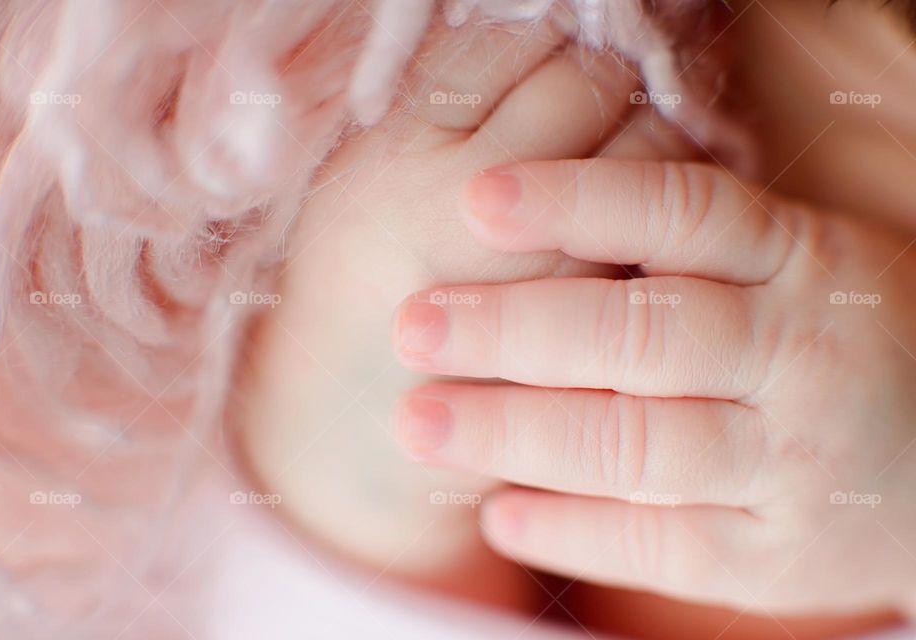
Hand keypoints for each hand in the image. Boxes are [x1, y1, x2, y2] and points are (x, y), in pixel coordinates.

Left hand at [392, 157, 915, 616]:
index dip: (576, 202)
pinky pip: (660, 542)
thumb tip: (533, 231)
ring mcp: (793, 465)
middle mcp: (801, 356)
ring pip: (637, 444)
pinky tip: (497, 512)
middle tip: (414, 325)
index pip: (682, 213)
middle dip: (514, 330)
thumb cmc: (833, 336)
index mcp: (801, 260)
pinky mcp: (776, 558)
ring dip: (515, 434)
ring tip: (421, 422)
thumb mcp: (795, 264)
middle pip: (640, 335)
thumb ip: (692, 250)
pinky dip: (571, 530)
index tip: (476, 200)